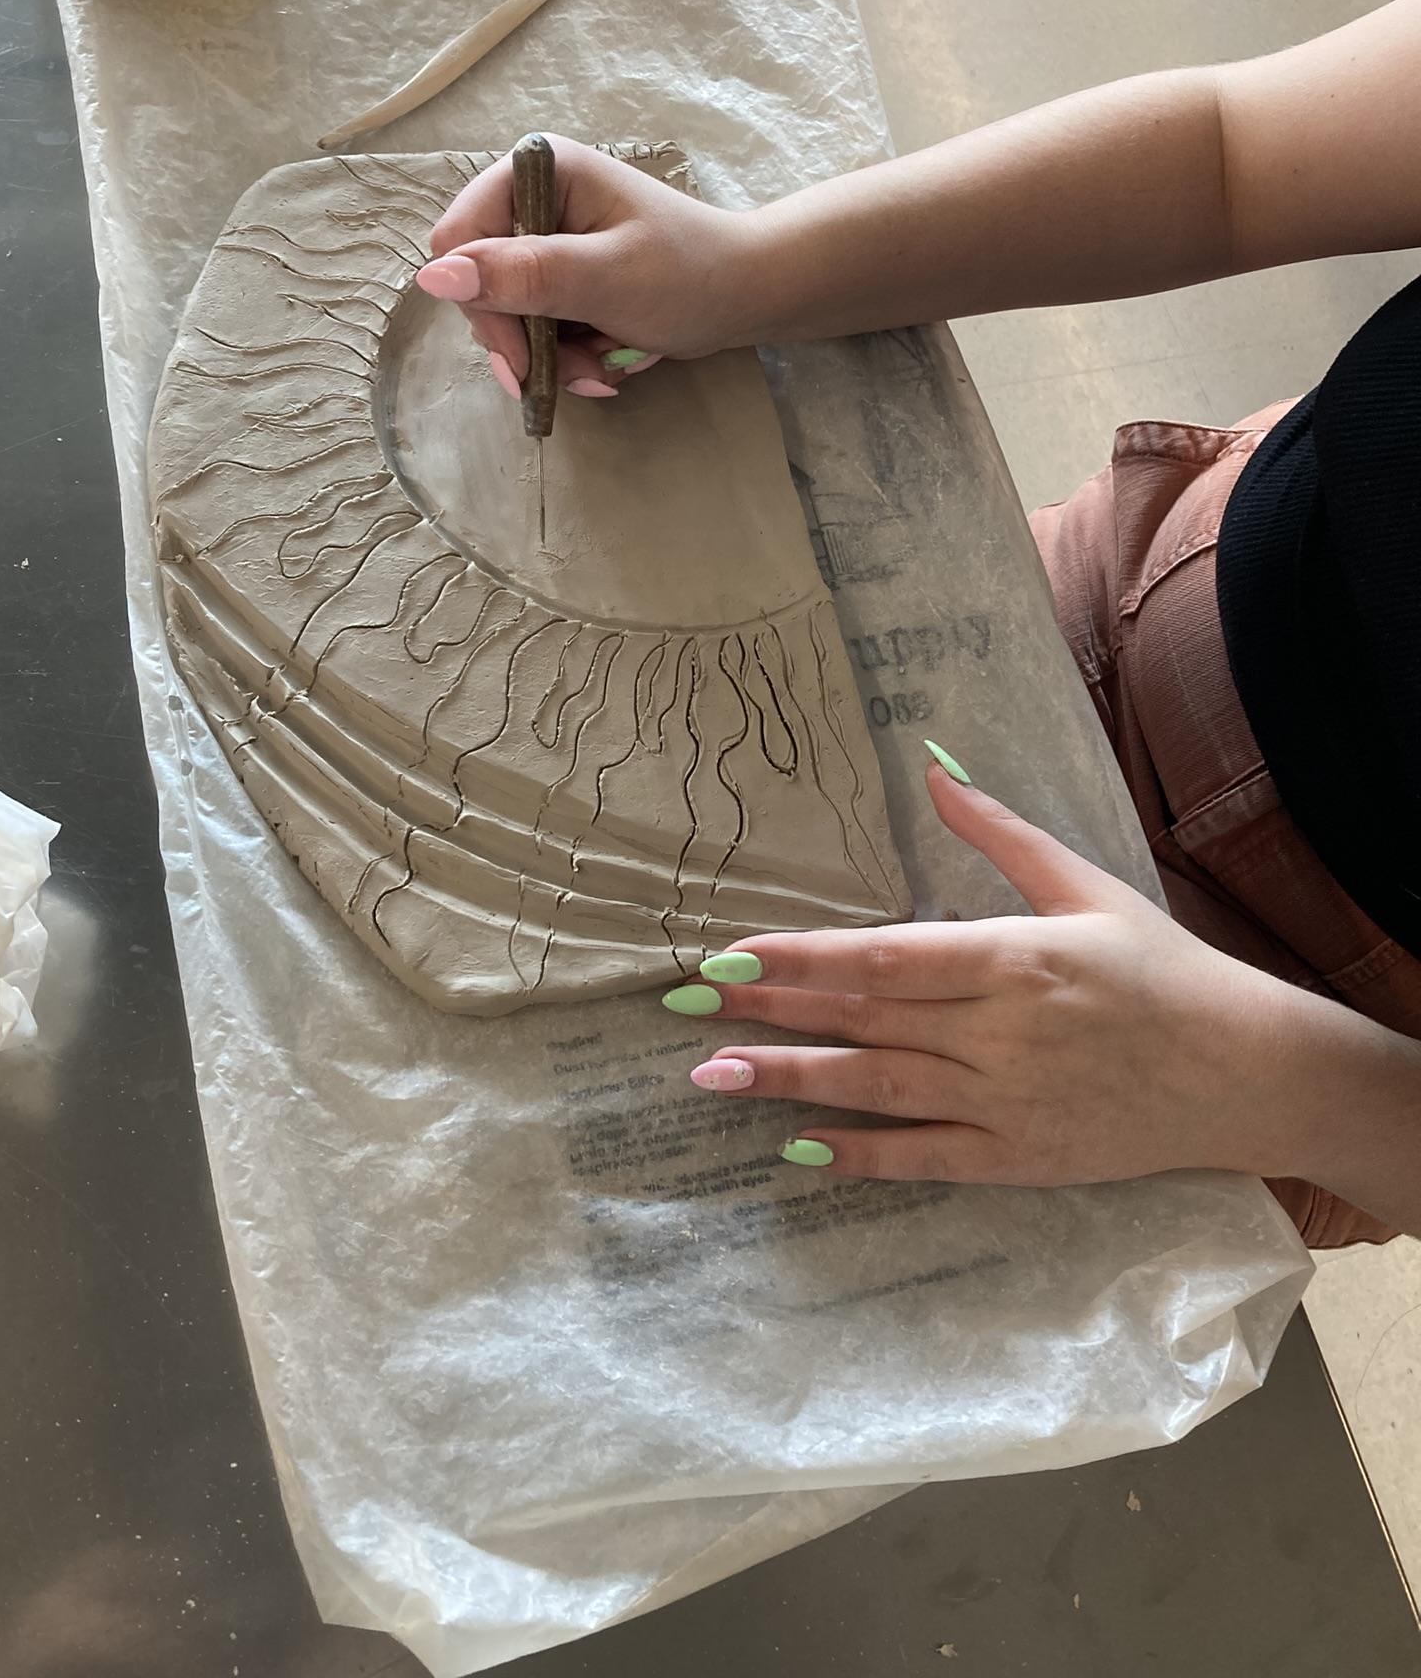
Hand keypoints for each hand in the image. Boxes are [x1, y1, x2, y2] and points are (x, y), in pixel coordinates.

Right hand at [416, 135, 757, 399]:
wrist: (750, 294)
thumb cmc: (690, 274)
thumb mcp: (605, 278)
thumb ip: (523, 276)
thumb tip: (432, 277)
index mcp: (540, 171)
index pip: (460, 239)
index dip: (481, 303)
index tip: (520, 360)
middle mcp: (535, 197)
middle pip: (480, 283)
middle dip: (524, 342)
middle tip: (571, 379)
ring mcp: (549, 237)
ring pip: (508, 312)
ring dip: (548, 357)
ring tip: (599, 374)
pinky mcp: (564, 272)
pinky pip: (537, 322)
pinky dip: (566, 354)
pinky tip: (603, 365)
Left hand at [681, 758, 1357, 1189]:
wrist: (1243, 1074)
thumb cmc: (1161, 968)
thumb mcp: (1085, 885)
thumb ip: (1000, 832)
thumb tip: (933, 767)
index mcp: (1013, 958)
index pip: (884, 958)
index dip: (801, 957)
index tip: (730, 955)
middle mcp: (998, 1034)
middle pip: (864, 1020)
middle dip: (769, 1012)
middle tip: (685, 1010)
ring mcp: (1005, 1103)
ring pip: (878, 1090)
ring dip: (791, 1083)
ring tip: (712, 1077)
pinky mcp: (1018, 1159)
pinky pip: (925, 1159)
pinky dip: (861, 1156)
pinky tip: (799, 1150)